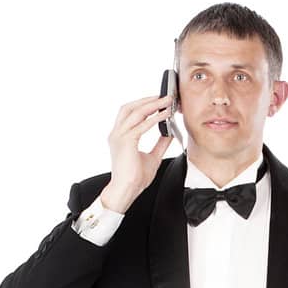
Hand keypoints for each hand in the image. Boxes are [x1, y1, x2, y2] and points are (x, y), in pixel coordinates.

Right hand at [101, 95, 175, 212]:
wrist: (126, 191)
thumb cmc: (134, 179)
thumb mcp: (152, 157)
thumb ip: (160, 144)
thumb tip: (170, 133)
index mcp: (120, 136)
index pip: (130, 113)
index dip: (145, 105)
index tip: (159, 102)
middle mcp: (117, 133)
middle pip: (131, 107)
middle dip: (148, 100)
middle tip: (164, 97)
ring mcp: (119, 136)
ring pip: (136, 112)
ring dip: (153, 104)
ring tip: (167, 101)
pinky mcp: (125, 141)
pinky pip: (142, 125)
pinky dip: (155, 118)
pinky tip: (165, 116)